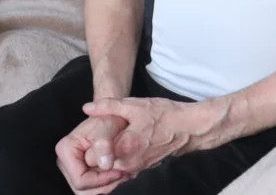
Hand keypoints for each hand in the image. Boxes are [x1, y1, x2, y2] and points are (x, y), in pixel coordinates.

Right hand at [55, 115, 131, 192]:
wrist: (113, 117)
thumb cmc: (108, 120)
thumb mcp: (107, 128)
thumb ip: (104, 146)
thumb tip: (105, 165)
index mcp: (65, 149)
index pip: (80, 180)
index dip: (101, 180)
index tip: (119, 171)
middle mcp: (66, 161)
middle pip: (84, 188)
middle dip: (105, 183)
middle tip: (122, 171)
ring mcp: (72, 169)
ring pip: (90, 191)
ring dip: (108, 184)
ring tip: (121, 169)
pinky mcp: (81, 173)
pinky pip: (93, 188)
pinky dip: (107, 183)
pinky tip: (117, 171)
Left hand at [82, 97, 207, 175]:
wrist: (189, 128)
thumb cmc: (164, 115)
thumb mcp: (134, 105)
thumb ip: (108, 106)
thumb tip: (86, 107)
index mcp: (123, 146)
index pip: (91, 157)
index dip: (88, 146)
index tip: (90, 135)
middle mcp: (128, 163)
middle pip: (97, 166)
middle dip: (94, 154)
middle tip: (96, 138)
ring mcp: (135, 169)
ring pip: (108, 170)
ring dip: (105, 158)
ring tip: (109, 141)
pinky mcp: (141, 170)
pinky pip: (121, 170)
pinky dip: (117, 161)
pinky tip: (121, 146)